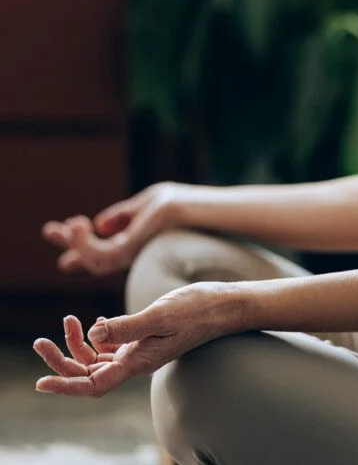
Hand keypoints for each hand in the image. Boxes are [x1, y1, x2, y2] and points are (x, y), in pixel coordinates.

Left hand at [33, 283, 241, 396]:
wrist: (224, 307)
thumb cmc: (197, 309)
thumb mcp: (160, 315)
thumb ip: (127, 327)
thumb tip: (93, 335)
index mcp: (139, 362)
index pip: (94, 384)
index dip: (66, 386)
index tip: (40, 383)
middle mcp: (135, 363)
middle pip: (89, 376)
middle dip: (61, 362)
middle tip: (39, 343)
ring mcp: (138, 354)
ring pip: (96, 362)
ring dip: (73, 347)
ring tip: (66, 320)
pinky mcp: (142, 342)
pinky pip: (109, 349)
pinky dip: (92, 338)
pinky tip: (87, 322)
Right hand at [42, 182, 192, 276]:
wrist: (201, 210)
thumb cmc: (182, 204)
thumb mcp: (147, 204)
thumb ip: (123, 217)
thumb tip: (98, 226)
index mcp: (136, 241)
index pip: (103, 248)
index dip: (78, 245)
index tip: (55, 232)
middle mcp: (135, 252)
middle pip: (96, 257)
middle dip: (70, 244)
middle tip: (48, 230)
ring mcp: (135, 255)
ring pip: (96, 260)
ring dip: (76, 243)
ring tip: (70, 223)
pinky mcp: (134, 252)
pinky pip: (102, 256)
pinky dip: (86, 244)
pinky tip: (80, 224)